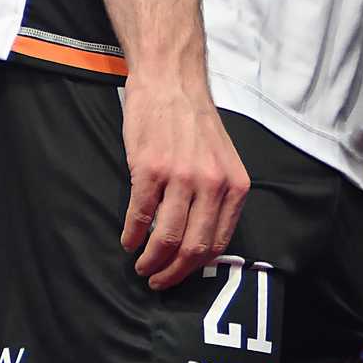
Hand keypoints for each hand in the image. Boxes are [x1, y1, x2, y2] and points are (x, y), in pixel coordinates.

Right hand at [120, 68, 249, 289]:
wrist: (171, 81)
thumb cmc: (194, 121)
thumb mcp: (222, 159)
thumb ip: (218, 195)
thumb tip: (202, 241)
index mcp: (234, 184)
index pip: (218, 243)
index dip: (196, 268)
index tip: (180, 275)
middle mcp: (212, 183)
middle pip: (193, 248)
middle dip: (173, 273)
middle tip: (157, 280)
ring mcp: (180, 177)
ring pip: (166, 239)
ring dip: (151, 261)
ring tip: (141, 265)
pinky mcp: (149, 169)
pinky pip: (140, 216)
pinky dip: (131, 235)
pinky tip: (128, 240)